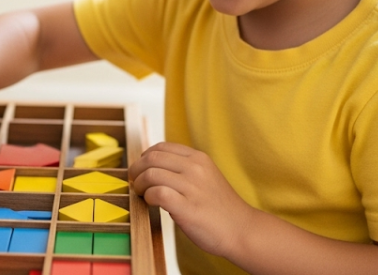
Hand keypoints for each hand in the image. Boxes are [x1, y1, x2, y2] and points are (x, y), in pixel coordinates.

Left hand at [129, 142, 255, 257]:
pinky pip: (158, 193)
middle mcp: (195, 168)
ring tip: (143, 194)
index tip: (141, 168)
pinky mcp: (188, 207)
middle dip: (137, 170)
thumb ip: (184, 169)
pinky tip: (152, 203)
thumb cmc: (220, 207)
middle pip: (152, 158)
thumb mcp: (205, 176)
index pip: (161, 147)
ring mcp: (192, 187)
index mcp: (199, 158)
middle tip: (135, 182)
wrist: (242, 230)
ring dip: (140, 184)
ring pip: (151, 174)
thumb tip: (152, 167)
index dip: (145, 157)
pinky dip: (149, 197)